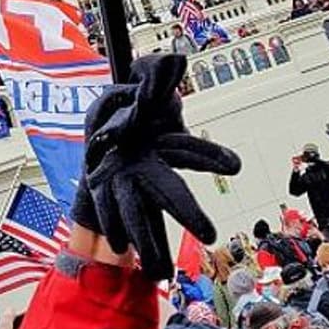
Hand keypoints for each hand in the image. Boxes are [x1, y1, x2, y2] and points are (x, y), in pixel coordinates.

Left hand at [72, 55, 240, 279]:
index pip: (189, 151)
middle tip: (208, 235)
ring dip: (149, 241)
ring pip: (140, 216)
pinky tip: (117, 245)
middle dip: (188, 214)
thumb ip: (152, 78)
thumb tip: (173, 61)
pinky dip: (114, 229)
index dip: (209, 157)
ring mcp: (128, 187)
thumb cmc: (123, 117)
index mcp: (160, 144)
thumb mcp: (130, 89)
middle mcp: (149, 171)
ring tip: (159, 268)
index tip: (232, 166)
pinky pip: (109, 216)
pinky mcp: (107, 198)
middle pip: (171, 194)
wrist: (96, 145)